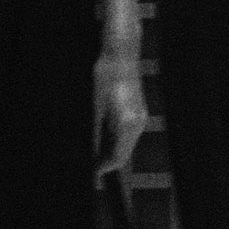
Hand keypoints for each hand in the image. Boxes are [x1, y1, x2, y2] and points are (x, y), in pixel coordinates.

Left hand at [94, 47, 147, 179]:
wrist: (120, 54)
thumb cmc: (102, 78)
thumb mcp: (92, 109)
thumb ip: (94, 135)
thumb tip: (91, 155)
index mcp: (126, 124)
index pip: (117, 159)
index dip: (102, 169)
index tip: (91, 174)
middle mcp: (137, 123)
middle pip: (122, 154)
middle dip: (105, 161)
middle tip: (88, 165)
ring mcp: (140, 117)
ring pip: (125, 144)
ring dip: (109, 150)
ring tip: (92, 150)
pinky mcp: (138, 111)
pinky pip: (127, 133)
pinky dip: (114, 139)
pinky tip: (101, 132)